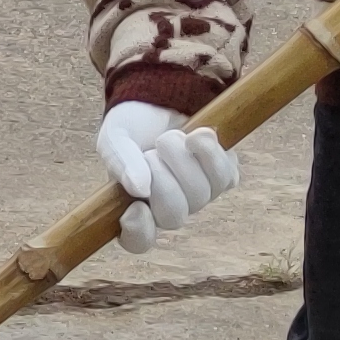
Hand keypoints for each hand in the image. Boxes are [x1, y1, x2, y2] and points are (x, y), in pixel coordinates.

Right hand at [95, 101, 238, 248]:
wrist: (163, 97)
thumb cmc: (134, 126)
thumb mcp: (116, 138)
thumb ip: (120, 162)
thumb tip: (139, 190)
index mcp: (135, 207)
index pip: (137, 241)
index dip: (138, 230)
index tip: (135, 207)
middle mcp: (169, 208)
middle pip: (173, 217)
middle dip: (162, 180)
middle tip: (151, 152)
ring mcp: (199, 195)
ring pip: (199, 196)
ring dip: (182, 160)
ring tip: (169, 137)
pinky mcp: (223, 177)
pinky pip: (224, 176)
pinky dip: (209, 152)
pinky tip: (197, 134)